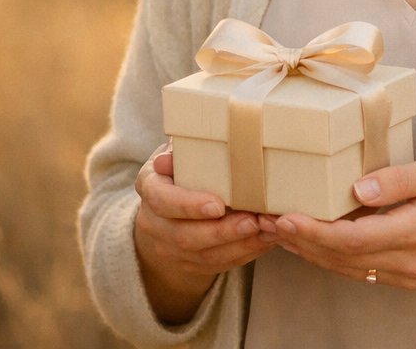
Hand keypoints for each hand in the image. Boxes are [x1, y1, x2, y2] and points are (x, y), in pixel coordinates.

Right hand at [133, 142, 277, 320]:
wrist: (167, 208)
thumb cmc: (181, 169)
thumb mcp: (177, 153)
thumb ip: (182, 150)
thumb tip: (177, 150)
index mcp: (149, 188)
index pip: (163, 201)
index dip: (189, 205)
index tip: (218, 205)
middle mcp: (153, 223)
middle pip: (185, 236)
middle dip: (222, 231)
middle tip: (253, 221)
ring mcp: (169, 248)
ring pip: (204, 256)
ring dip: (239, 245)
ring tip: (266, 231)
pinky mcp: (189, 264)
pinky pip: (218, 265)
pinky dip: (244, 254)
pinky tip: (265, 241)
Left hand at [260, 154, 415, 288]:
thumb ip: (400, 179)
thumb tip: (357, 188)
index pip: (353, 238)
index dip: (314, 231)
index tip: (285, 216)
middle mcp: (408, 260)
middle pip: (342, 257)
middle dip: (301, 241)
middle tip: (265, 220)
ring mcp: (406, 274)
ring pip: (347, 268)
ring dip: (311, 251)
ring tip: (278, 229)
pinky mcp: (405, 276)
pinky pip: (360, 270)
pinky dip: (332, 256)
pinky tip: (312, 240)